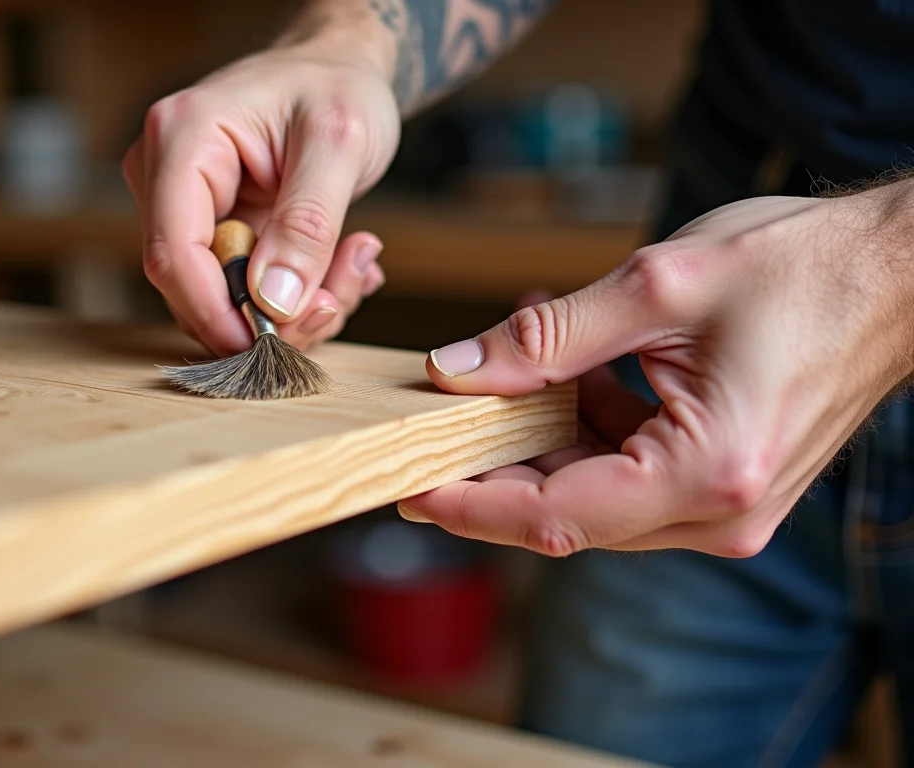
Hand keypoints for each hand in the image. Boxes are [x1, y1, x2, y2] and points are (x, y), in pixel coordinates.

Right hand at [123, 43, 399, 354]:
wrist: (339, 70)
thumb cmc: (336, 85)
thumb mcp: (340, 143)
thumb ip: (308, 223)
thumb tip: (274, 302)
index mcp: (181, 138)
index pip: (173, 252)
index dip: (216, 312)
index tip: (270, 344)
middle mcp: (166, 177)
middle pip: (192, 286)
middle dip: (271, 313)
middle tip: (339, 296)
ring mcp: (186, 209)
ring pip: (220, 300)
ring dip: (294, 307)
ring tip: (353, 263)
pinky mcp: (212, 234)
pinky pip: (241, 293)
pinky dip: (295, 296)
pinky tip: (338, 263)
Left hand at [399, 191, 913, 556]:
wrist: (900, 274)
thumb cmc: (804, 270)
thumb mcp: (658, 287)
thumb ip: (547, 338)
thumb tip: (455, 370)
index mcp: (707, 473)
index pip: (553, 516)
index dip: (470, 505)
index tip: (406, 488)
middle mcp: (719, 513)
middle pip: (567, 515)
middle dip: (495, 464)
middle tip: (438, 416)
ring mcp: (726, 508)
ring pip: (593, 495)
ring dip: (542, 436)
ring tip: (519, 356)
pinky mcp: (724, 487)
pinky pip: (628, 474)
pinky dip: (588, 428)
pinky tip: (573, 366)